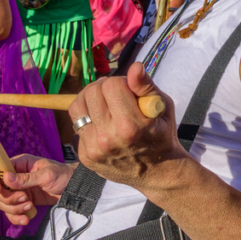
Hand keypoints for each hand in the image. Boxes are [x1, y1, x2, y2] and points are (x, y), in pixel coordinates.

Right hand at [0, 154, 74, 225]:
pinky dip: (16, 218)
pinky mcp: (23, 202)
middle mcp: (16, 177)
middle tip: (25, 198)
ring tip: (30, 206)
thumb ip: (27, 178)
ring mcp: (18, 190)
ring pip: (3, 203)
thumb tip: (6, 178)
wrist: (73, 189)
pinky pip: (11, 213)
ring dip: (14, 209)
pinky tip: (26, 219)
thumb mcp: (46, 175)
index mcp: (20, 164)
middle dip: (9, 198)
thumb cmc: (62, 175)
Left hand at [70, 63, 182, 190]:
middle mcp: (109, 138)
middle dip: (104, 88)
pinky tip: (104, 126)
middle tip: (117, 96)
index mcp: (130, 125)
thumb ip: (146, 86)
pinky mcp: (85, 157)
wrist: (158, 172)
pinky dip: (89, 121)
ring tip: (105, 105)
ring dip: (90, 101)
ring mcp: (94, 149)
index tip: (130, 91)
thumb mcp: (163, 107)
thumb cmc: (162, 135)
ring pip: (77, 107)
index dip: (121, 82)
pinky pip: (77, 126)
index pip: (111, 84)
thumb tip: (134, 67)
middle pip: (91, 92)